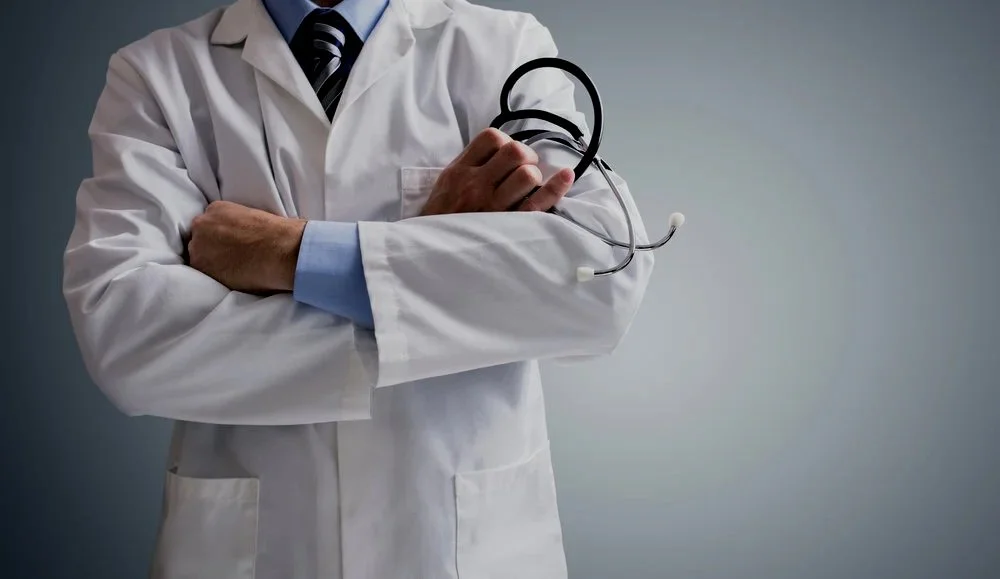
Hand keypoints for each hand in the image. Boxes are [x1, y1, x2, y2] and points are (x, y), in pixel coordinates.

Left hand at [187, 200, 306, 292]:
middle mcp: (202, 224)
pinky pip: (202, 273)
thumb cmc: (276, 234)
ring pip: (198, 256)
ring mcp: (199, 246)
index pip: (207, 223)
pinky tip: (231, 276)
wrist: (281, 251)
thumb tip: (235, 235)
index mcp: (215, 208)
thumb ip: (235, 222)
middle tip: (230, 257)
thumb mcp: (252, 215)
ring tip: (231, 269)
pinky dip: (215, 276)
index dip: (217, 236)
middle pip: (199, 238)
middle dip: (211, 247)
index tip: (228, 244)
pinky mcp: (201, 267)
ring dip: (211, 262)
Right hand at [419, 128, 574, 215]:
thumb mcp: (445, 184)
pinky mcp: (508, 226)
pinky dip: (556, 187)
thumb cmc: (441, 218)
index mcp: (459, 171)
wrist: (431, 253)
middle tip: (523, 169)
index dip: (506, 142)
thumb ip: (470, 165)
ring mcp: (493, 207)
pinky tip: (566, 176)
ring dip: (533, 176)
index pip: (491, 138)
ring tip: (527, 186)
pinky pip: (537, 203)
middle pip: (514, 152)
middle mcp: (476, 185)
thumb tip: (502, 149)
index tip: (505, 156)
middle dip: (525, 156)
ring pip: (527, 175)